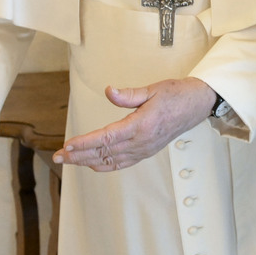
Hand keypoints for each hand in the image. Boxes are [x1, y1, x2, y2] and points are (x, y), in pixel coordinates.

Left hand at [53, 77, 215, 171]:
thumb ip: (129, 94)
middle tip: (58, 156)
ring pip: (110, 161)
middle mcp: (141, 142)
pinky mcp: (146, 151)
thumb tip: (109, 91)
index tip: (67, 146)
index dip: (85, 143)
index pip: (106, 138)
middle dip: (78, 155)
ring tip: (70, 160)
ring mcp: (144, 149)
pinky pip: (122, 163)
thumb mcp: (152, 89)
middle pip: (104, 152)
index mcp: (141, 126)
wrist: (197, 105)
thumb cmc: (177, 95)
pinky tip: (93, 164)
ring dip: (88, 161)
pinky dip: (105, 165)